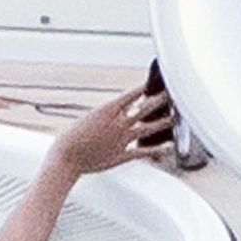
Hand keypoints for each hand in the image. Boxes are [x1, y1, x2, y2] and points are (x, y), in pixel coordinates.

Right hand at [50, 86, 174, 175]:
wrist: (65, 159)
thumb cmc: (69, 139)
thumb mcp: (87, 119)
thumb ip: (106, 116)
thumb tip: (118, 112)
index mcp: (107, 111)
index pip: (132, 95)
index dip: (145, 88)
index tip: (154, 82)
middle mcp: (118, 123)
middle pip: (145, 109)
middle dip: (160, 100)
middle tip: (172, 94)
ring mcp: (122, 140)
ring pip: (149, 128)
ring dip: (164, 122)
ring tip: (175, 118)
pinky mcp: (121, 155)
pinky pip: (143, 151)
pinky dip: (157, 150)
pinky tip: (167, 147)